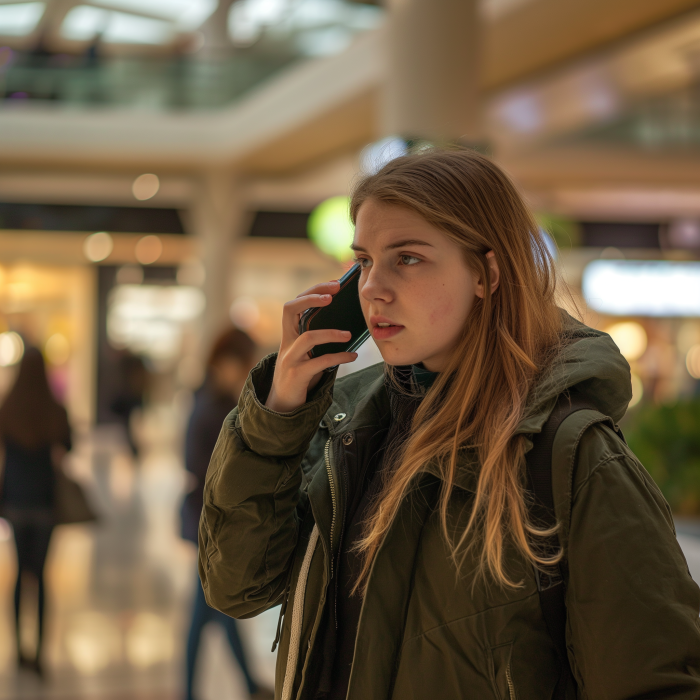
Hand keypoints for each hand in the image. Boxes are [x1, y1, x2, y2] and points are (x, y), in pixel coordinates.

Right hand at [265, 280, 357, 412]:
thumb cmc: (300, 374)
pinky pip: (320, 362)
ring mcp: (290, 358)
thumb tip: (349, 325)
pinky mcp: (297, 375)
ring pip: (309, 337)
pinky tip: (352, 356)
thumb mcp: (306, 354)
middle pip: (290, 309)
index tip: (334, 285)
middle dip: (311, 297)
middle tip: (333, 295)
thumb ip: (318, 339)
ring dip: (331, 333)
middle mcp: (286, 343)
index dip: (311, 291)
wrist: (283, 404)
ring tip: (349, 334)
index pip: (292, 305)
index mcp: (288, 334)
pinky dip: (339, 357)